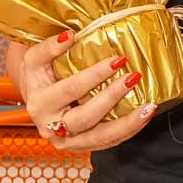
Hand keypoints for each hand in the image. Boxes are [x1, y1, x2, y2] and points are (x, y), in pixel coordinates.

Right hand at [18, 31, 153, 151]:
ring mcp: (66, 141)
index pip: (71, 89)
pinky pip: (107, 142)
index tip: (118, 60)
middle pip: (86, 117)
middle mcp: (51, 127)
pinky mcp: (80, 147)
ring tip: (148, 108)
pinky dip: (127, 131)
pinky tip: (143, 118)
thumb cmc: (38, 77)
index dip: (95, 74)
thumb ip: (49, 47)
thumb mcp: (35, 59)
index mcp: (40, 104)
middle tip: (133, 78)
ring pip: (100, 137)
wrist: (35, 100)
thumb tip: (69, 36)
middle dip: (112, 97)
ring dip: (127, 123)